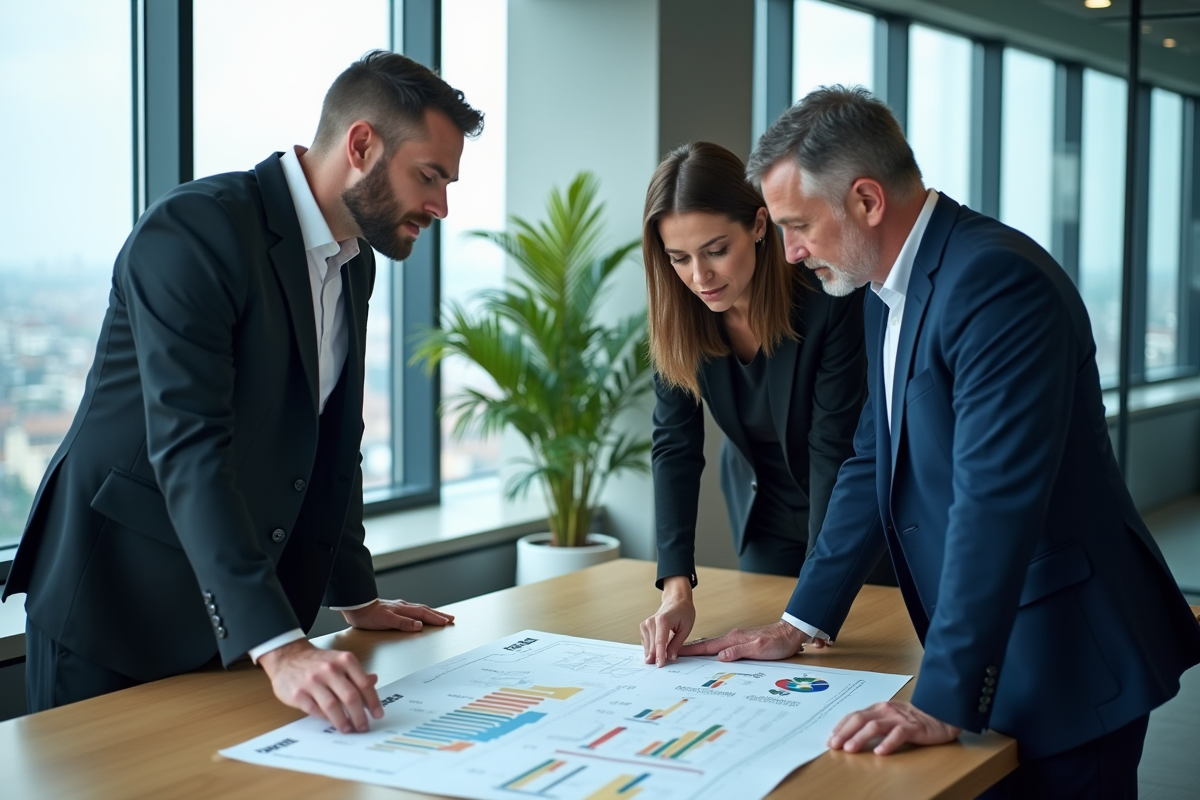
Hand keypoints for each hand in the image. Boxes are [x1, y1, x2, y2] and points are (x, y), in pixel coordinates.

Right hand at [258, 639, 381, 733]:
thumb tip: (374, 681)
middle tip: (364, 727)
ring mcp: (312, 681)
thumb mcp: (340, 661)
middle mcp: (329, 669)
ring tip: (349, 729)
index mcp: (344, 660)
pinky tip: (331, 722)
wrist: (287, 657)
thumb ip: (356, 673)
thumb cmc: (317, 662)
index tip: (378, 714)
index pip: (364, 684)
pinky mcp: (298, 693)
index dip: (373, 702)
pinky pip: (315, 710)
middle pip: (350, 697)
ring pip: (333, 706)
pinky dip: (325, 718)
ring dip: (343, 721)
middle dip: (359, 716)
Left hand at [341, 598, 454, 631]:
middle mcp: (403, 607)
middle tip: (451, 618)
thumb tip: (419, 625)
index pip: (424, 614)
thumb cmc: (367, 616)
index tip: (447, 622)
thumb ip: (403, 623)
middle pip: (425, 610)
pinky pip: (413, 610)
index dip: (436, 619)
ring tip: (440, 617)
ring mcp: (399, 607)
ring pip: (420, 609)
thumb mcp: (385, 621)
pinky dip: (422, 613)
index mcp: (403, 609)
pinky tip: (420, 616)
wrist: (355, 607)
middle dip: (439, 615)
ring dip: (432, 613)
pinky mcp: (393, 609)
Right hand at [640, 576, 696, 666]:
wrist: (676, 599)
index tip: (660, 665)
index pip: (660, 642)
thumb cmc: (683, 611)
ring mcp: (646, 624)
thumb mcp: (686, 628)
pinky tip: (658, 651)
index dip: (660, 655)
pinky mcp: (644, 627)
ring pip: (647, 646)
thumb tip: (670, 657)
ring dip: (654, 654)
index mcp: (663, 620)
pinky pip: (646, 643)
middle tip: (663, 666)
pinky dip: (651, 649)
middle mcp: (651, 621)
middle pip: (652, 645)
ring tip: (662, 659)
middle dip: (657, 657)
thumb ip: (677, 644)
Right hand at [677, 619, 811, 660]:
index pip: (708, 646)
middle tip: (674, 656)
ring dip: (700, 652)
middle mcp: (732, 638)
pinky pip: (722, 649)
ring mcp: (737, 640)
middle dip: (690, 651)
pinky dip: (712, 653)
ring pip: (713, 647)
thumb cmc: (778, 642)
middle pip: (707, 645)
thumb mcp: (759, 649)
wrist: (791, 634)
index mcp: (733, 638)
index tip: (676, 651)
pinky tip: (710, 658)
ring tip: (686, 658)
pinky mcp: (742, 644)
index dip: (691, 650)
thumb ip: (739, 651)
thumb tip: (720, 656)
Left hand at [828, 700, 961, 754]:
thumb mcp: (889, 717)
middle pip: (859, 719)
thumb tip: (850, 735)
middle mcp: (885, 711)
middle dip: (844, 732)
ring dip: (860, 738)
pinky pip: (898, 734)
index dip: (840, 727)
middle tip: (834, 745)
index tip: (830, 738)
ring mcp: (898, 718)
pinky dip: (887, 743)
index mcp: (878, 708)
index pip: (854, 715)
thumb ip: (872, 722)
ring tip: (850, 749)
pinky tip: (880, 752)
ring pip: (874, 726)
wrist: (939, 715)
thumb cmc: (912, 718)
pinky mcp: (912, 727)